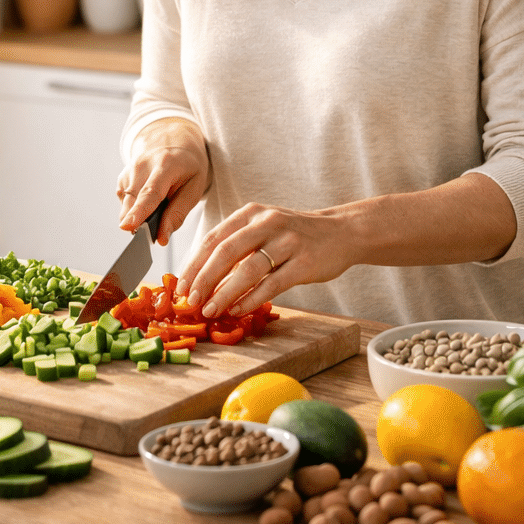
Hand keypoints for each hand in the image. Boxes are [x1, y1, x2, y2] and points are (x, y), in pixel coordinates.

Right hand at [117, 117, 208, 245]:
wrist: (174, 140)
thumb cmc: (188, 166)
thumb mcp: (195, 187)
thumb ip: (178, 214)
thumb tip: (161, 238)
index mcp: (166, 165)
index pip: (150, 193)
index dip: (138, 212)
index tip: (127, 228)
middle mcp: (142, 165)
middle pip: (133, 203)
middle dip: (140, 224)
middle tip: (157, 229)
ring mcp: (129, 171)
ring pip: (126, 207)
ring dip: (140, 216)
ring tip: (160, 205)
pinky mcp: (122, 179)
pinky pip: (125, 204)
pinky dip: (136, 209)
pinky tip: (150, 199)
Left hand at [177, 200, 362, 318]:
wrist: (342, 232)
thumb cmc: (294, 235)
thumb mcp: (263, 228)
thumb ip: (236, 245)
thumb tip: (201, 277)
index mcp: (251, 213)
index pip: (213, 238)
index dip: (194, 264)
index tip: (181, 286)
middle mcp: (267, 222)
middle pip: (226, 252)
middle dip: (204, 279)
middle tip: (191, 301)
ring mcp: (288, 241)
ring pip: (249, 269)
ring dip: (225, 293)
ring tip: (210, 310)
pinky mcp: (305, 262)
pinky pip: (273, 283)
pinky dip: (252, 298)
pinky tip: (238, 310)